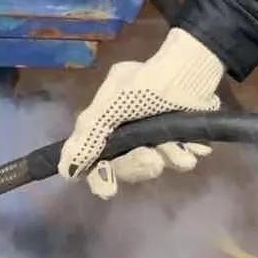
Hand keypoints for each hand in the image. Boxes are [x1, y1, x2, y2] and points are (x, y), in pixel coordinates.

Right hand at [58, 28, 223, 199]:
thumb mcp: (112, 101)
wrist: (190, 68)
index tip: (108, 189)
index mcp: (109, 128)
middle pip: (129, 168)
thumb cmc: (147, 81)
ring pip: (160, 165)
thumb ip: (89, 134)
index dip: (101, 178)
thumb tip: (65, 170)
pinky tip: (192, 142)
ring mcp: (160, 140)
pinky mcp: (186, 140)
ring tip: (176, 144)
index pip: (99, 163)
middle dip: (138, 166)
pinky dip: (188, 151)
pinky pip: (186, 158)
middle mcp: (133, 138)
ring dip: (167, 157)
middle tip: (151, 158)